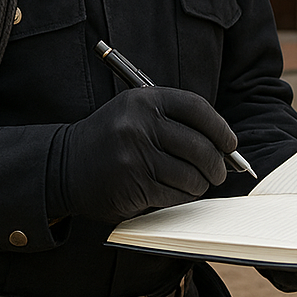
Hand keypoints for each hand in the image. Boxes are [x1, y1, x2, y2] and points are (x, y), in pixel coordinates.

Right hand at [52, 87, 236, 223]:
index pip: (196, 108)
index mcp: (144, 99)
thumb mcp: (136, 113)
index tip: (230, 143)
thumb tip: (222, 144)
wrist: (66, 164)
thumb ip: (174, 120)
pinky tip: (179, 193)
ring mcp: (136, 154)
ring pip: (190, 174)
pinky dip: (184, 196)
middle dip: (217, 163)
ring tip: (199, 184)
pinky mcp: (133, 184)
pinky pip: (175, 193)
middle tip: (220, 172)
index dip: (220, 128)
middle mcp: (140, 123)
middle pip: (199, 145)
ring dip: (201, 183)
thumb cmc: (112, 138)